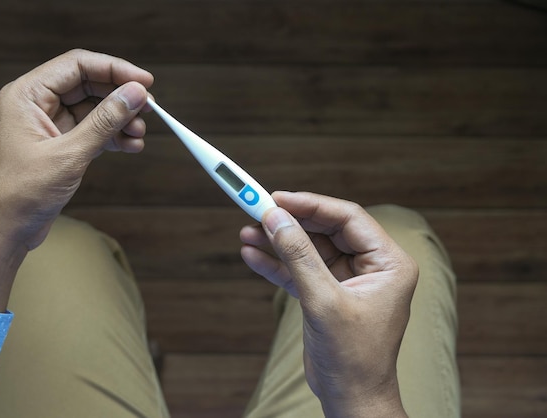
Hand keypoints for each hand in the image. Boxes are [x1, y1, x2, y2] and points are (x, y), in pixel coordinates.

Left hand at [0, 49, 152, 248]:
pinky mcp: (57, 146)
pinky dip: (111, 137)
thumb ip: (104, 122)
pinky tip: (130, 145)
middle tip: (150, 109)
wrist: (0, 232)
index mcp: (27, 95)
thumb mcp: (68, 155)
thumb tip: (135, 94)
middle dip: (120, 96)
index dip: (114, 69)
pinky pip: (90, 131)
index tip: (145, 82)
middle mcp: (36, 105)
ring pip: (92, 110)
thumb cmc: (19, 194)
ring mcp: (47, 126)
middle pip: (87, 85)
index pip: (77, 65)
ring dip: (119, 119)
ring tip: (139, 134)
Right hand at [240, 191, 416, 416]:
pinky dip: (276, 264)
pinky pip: (300, 270)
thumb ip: (298, 255)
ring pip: (309, 249)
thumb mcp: (323, 301)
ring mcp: (348, 279)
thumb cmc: (353, 357)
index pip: (347, 218)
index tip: (276, 198)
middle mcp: (371, 266)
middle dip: (290, 223)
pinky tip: (253, 254)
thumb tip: (275, 218)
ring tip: (247, 233)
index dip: (310, 205)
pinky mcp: (327, 293)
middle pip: (325, 230)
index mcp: (388, 262)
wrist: (350, 398)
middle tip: (257, 212)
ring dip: (278, 242)